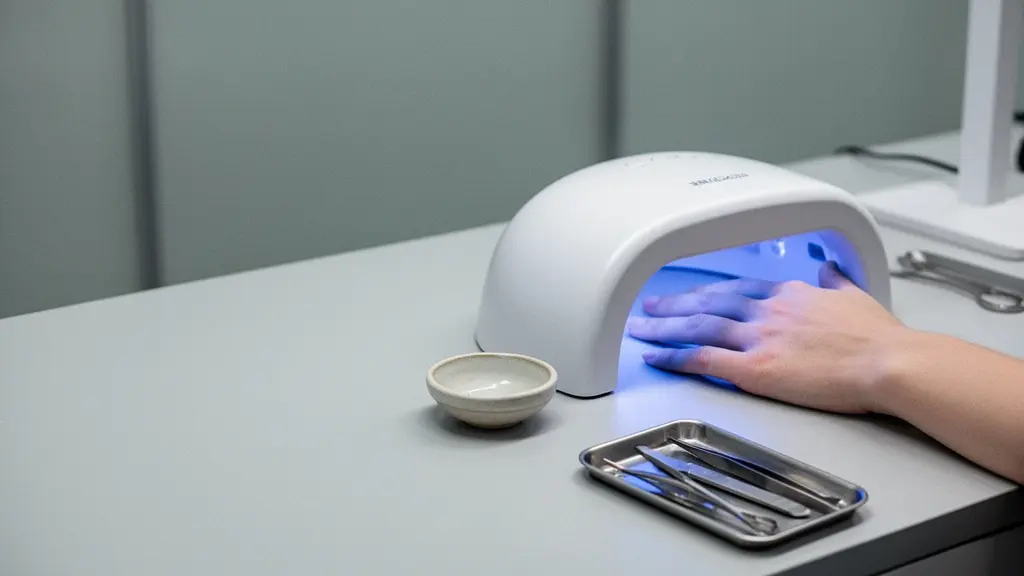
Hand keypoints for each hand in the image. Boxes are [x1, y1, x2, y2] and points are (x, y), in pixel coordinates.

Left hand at [626, 262, 907, 412]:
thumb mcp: (855, 296)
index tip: (693, 296)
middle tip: (649, 308)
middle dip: (674, 305)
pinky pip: (703, 359)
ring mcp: (758, 337)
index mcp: (788, 294)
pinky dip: (674, 356)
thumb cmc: (879, 338)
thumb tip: (829, 267)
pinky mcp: (755, 368)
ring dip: (663, 327)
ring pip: (697, 326)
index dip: (709, 293)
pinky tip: (656, 357)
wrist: (888, 361)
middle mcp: (766, 310)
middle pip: (708, 303)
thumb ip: (835, 281)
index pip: (737, 289)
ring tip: (640, 329)